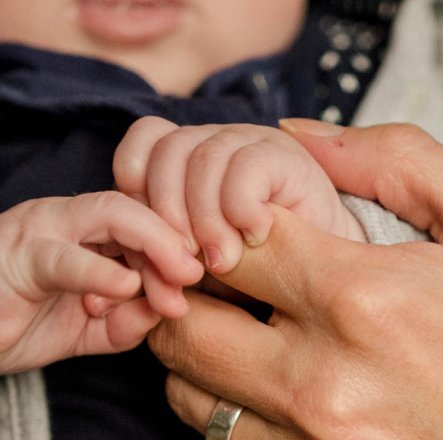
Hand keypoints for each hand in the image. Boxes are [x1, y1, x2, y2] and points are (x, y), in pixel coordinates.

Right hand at [0, 192, 202, 382]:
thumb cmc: (11, 321)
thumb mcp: (85, 331)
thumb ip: (127, 322)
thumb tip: (169, 314)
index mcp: (93, 234)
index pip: (155, 223)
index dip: (187, 246)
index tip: (211, 281)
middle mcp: (73, 220)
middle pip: (145, 209)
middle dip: (183, 239)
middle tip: (206, 274)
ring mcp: (45, 230)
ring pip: (113, 216)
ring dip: (155, 244)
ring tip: (180, 276)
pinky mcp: (18, 254)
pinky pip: (66, 255)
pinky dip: (100, 270)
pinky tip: (127, 288)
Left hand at [113, 116, 365, 275]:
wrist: (331, 285)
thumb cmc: (258, 285)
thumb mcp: (192, 278)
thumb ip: (156, 272)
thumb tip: (111, 293)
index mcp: (186, 162)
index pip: (138, 150)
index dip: (136, 199)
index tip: (150, 258)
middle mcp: (216, 143)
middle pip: (164, 152)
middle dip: (166, 220)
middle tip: (183, 271)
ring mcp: (253, 144)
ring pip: (200, 158)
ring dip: (203, 220)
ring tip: (222, 263)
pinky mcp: (289, 157)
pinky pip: (244, 168)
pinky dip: (241, 209)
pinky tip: (255, 239)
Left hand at [147, 121, 442, 439]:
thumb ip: (394, 162)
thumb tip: (295, 139)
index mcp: (367, 300)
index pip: (222, 239)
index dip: (219, 220)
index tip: (249, 225)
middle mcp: (325, 388)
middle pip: (179, 322)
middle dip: (192, 287)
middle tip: (233, 278)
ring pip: (186, 395)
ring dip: (206, 355)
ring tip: (261, 336)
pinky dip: (250, 417)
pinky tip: (305, 399)